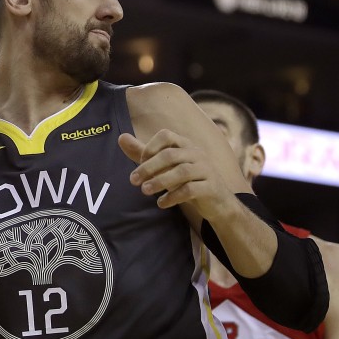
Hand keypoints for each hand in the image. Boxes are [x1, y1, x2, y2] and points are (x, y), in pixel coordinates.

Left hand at [118, 130, 237, 221]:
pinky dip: (173, 197)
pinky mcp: (211, 188)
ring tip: (144, 191)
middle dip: (149, 167)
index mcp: (185, 145)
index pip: (166, 135)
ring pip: (181, 172)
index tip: (139, 162)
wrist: (218, 202)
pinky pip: (190, 190)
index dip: (150, 147)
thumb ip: (144, 153)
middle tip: (133, 181)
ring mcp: (206, 170)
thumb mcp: (165, 166)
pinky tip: (161, 203)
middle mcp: (197, 154)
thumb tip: (121, 137)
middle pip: (170, 155)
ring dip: (159, 181)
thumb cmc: (187, 180)